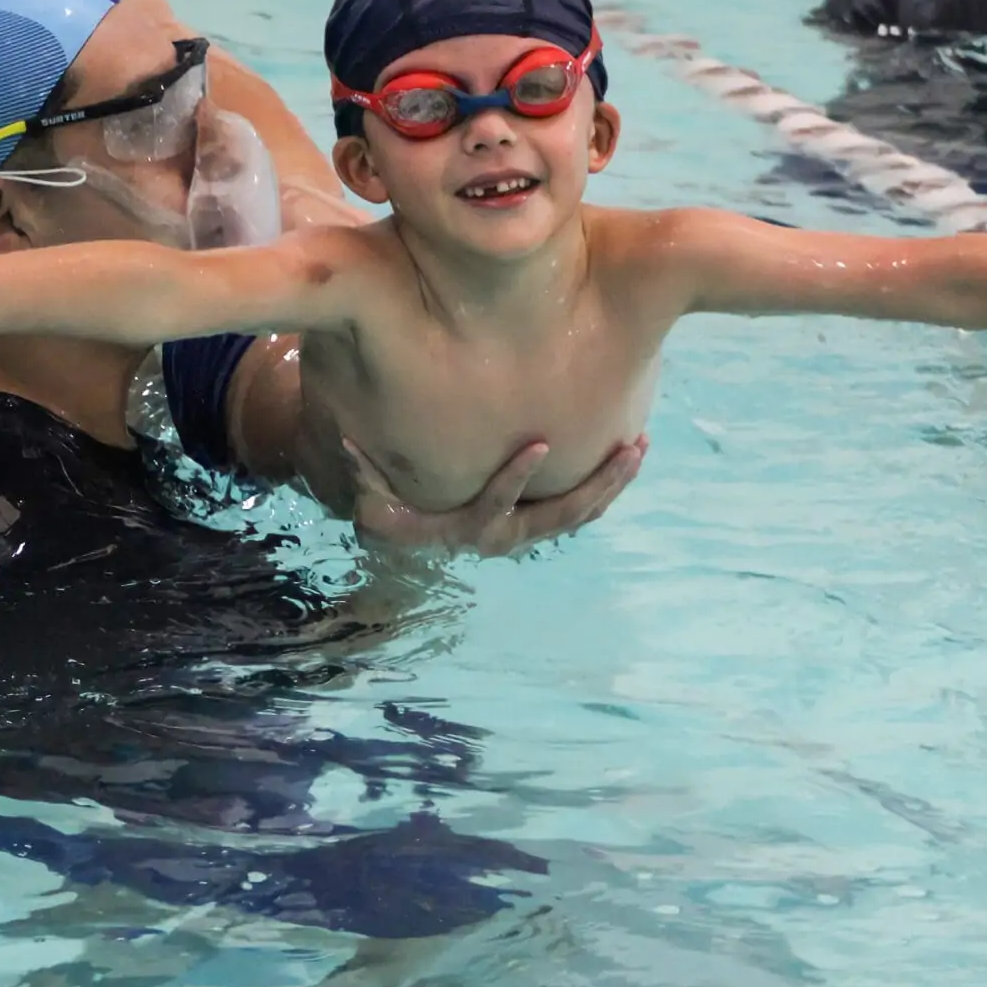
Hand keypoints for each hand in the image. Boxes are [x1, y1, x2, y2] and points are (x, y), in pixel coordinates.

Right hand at [347, 436, 647, 557]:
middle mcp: (506, 537)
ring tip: (640, 446)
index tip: (540, 445)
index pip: (497, 506)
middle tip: (629, 449)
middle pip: (561, 516)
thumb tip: (346, 443)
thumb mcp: (372, 502)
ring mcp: (527, 532)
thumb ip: (363, 476)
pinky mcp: (540, 524)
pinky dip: (606, 487)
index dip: (516, 480)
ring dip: (612, 483)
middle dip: (597, 483)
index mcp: (470, 530)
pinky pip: (581, 510)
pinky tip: (629, 454)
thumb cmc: (394, 515)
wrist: (416, 543)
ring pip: (580, 514)